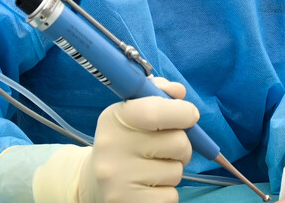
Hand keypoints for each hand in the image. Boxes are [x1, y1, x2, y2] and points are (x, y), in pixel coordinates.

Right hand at [78, 77, 199, 202]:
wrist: (94, 181)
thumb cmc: (124, 141)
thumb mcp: (133, 112)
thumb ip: (158, 95)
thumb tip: (179, 92)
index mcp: (114, 118)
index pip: (155, 111)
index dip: (183, 112)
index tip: (190, 116)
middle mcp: (112, 147)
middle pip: (178, 143)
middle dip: (182, 146)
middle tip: (165, 149)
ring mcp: (118, 179)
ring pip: (177, 172)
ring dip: (172, 170)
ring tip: (151, 169)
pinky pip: (171, 196)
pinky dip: (167, 192)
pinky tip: (148, 187)